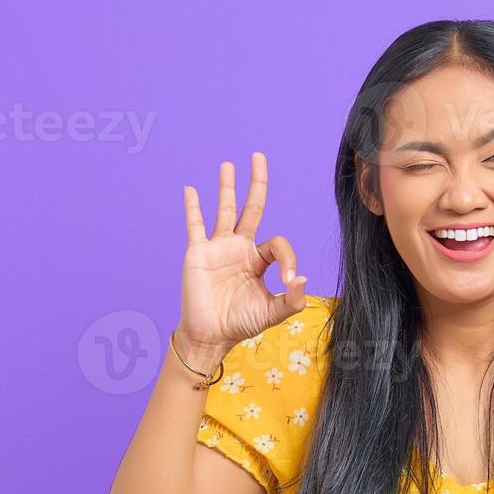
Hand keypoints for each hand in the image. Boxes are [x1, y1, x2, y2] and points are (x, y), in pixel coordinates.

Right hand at [175, 152, 307, 352]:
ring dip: (226, 187)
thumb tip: (302, 279)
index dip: (288, 259)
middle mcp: (239, 248)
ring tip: (229, 164)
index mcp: (259, 260)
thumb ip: (291, 301)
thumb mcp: (272, 313)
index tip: (288, 281)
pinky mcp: (198, 252)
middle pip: (251, 208)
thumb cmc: (240, 323)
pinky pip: (195, 225)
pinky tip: (190, 189)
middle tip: (259, 157)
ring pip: (224, 210)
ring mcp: (218, 248)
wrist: (210, 335)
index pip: (278, 244)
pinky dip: (192, 208)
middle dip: (257, 183)